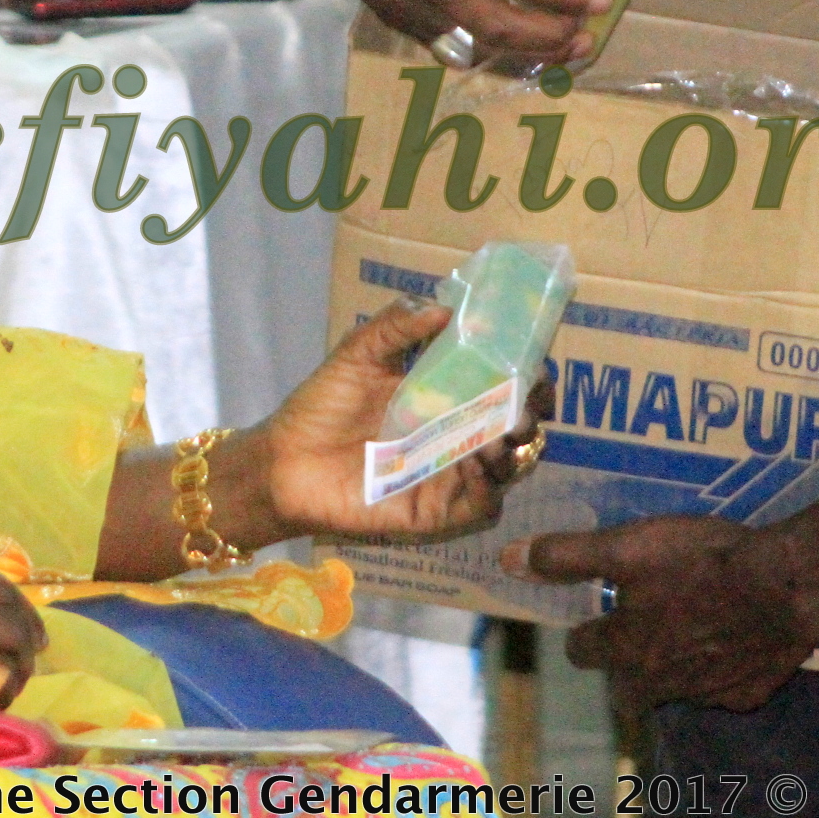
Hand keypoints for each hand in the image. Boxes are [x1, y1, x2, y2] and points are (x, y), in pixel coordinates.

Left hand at [254, 301, 556, 546]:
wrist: (284, 464)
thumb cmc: (321, 406)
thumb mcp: (356, 355)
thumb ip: (396, 326)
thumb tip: (442, 306)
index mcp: (445, 394)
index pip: (503, 384)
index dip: (527, 376)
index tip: (534, 365)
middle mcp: (456, 434)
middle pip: (518, 426)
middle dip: (532, 414)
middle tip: (523, 406)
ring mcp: (450, 474)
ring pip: (510, 466)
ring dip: (515, 450)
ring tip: (498, 437)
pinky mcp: (438, 511)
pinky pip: (483, 506)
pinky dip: (489, 490)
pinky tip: (475, 468)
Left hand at [505, 517, 818, 713]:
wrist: (786, 585)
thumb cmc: (701, 562)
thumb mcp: (627, 547)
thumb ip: (567, 557)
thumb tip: (510, 561)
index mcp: (627, 649)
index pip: (583, 653)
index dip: (585, 634)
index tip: (594, 618)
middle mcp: (661, 682)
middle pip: (628, 688)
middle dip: (625, 667)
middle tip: (640, 634)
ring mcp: (708, 694)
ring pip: (675, 689)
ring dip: (673, 668)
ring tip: (687, 631)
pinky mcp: (748, 694)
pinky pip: (722, 689)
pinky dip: (720, 669)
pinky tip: (731, 639)